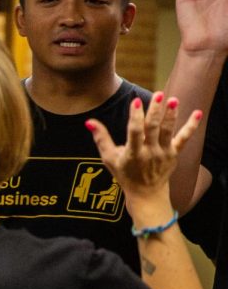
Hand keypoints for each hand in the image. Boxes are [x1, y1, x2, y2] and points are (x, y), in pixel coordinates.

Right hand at [86, 92, 201, 201]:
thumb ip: (101, 139)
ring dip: (171, 115)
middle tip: (158, 94)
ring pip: (169, 131)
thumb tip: (89, 122)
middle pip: (153, 129)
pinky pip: (184, 139)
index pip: (134, 132)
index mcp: (132, 154)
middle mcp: (149, 153)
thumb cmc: (125, 174)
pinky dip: (191, 126)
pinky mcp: (174, 154)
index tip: (135, 101)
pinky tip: (198, 113)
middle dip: (155, 111)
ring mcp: (163, 153)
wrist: (146, 194)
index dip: (135, 117)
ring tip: (173, 100)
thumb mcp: (109, 159)